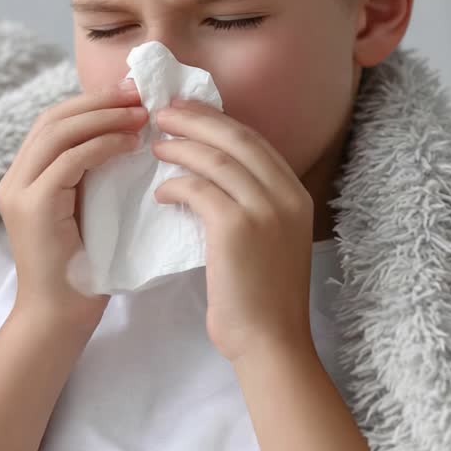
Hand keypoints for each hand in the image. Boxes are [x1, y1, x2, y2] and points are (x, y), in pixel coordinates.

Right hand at [0, 79, 145, 328]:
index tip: (132, 94)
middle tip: (140, 93)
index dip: (92, 102)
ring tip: (142, 115)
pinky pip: (70, 159)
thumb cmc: (82, 271)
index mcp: (23, 177)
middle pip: (53, 119)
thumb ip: (93, 175)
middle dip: (99, 101)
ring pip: (59, 132)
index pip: (54, 122)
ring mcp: (19, 191)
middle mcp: (14, 179)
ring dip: (104, 118)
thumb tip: (129, 133)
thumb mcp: (88, 210)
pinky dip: (103, 145)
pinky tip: (132, 145)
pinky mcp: (34, 205)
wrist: (58, 317)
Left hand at [151, 99, 315, 362]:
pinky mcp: (236, 228)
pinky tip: (160, 192)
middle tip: (163, 112)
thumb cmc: (262, 297)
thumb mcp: (271, 239)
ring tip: (155, 144)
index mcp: (295, 195)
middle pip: (236, 138)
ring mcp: (264, 209)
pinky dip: (175, 185)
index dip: (218, 120)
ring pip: (215, 158)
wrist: (268, 340)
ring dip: (180, 146)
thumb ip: (252, 204)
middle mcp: (285, 195)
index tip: (189, 110)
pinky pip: (198, 190)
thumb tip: (212, 172)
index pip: (254, 141)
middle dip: (196, 119)